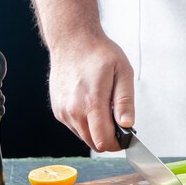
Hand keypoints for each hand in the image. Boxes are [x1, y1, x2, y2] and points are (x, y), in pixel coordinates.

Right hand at [48, 33, 134, 151]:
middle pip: (93, 143)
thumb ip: (125, 101)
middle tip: (116, 118)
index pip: (103, 141)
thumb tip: (127, 125)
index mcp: (91, 102)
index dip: (117, 143)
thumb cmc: (98, 53)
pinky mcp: (58, 110)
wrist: (72, 41)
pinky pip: (74, 127)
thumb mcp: (123, 72)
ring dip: (96, 129)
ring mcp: (63, 111)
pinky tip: (89, 103)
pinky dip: (85, 122)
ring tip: (102, 105)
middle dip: (108, 137)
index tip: (124, 135)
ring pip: (84, 136)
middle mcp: (73, 111)